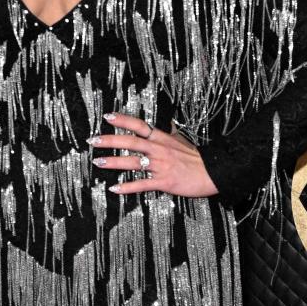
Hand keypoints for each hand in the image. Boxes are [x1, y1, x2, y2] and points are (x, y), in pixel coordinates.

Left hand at [88, 112, 218, 197]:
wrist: (213, 172)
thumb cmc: (197, 158)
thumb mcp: (182, 141)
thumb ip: (170, 134)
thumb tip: (167, 125)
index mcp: (162, 139)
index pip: (139, 126)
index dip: (123, 120)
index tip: (108, 117)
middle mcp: (159, 150)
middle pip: (130, 142)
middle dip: (110, 141)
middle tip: (93, 140)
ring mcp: (161, 166)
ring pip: (133, 162)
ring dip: (114, 162)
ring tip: (99, 162)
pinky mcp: (164, 182)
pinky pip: (142, 184)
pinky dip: (127, 187)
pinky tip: (114, 188)